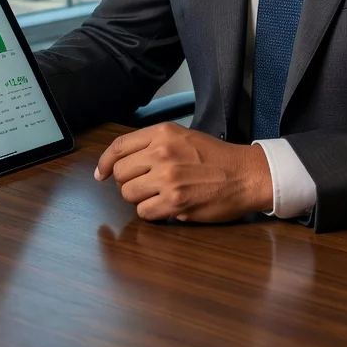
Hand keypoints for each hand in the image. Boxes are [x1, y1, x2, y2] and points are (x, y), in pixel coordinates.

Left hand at [94, 123, 272, 222]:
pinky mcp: (175, 201)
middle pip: (121, 174)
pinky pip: (144, 212)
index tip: (101, 174)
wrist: (245, 174)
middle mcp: (162, 152)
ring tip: (160, 195)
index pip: (119, 147)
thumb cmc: (216, 157)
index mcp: (163, 133)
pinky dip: (153, 213)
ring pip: (129, 194)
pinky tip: (169, 206)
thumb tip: (121, 164)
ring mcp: (167, 177)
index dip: (105, 162)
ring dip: (141, 199)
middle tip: (146, 186)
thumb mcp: (183, 137)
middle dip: (129, 183)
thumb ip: (154, 144)